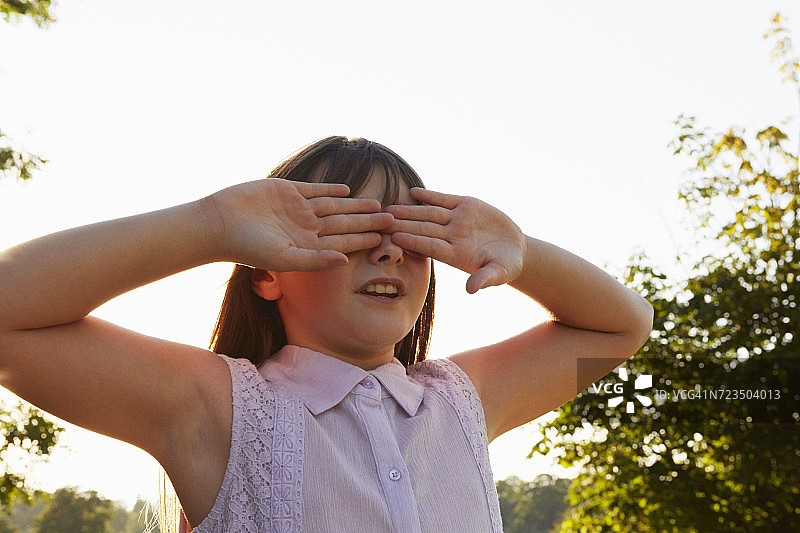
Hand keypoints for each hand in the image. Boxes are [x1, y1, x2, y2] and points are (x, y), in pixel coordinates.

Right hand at [204, 179, 393, 271]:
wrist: (219, 223)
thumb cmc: (249, 247)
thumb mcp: (285, 259)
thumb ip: (315, 260)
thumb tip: (345, 262)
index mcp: (307, 246)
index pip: (343, 241)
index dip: (365, 239)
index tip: (387, 238)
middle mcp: (305, 228)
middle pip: (344, 222)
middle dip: (368, 221)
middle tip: (394, 218)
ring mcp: (297, 208)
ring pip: (334, 205)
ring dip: (355, 204)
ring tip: (377, 203)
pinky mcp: (286, 190)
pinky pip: (314, 189)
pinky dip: (330, 188)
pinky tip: (347, 189)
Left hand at [386, 188, 525, 293]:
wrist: (515, 248)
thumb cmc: (506, 265)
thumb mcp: (499, 272)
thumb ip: (485, 279)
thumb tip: (471, 290)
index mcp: (456, 254)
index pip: (431, 247)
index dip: (414, 241)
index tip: (396, 238)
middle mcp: (452, 237)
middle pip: (424, 229)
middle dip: (404, 224)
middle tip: (382, 220)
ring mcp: (457, 220)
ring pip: (430, 213)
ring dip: (410, 210)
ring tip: (391, 207)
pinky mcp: (465, 206)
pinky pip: (444, 199)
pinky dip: (429, 195)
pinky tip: (413, 192)